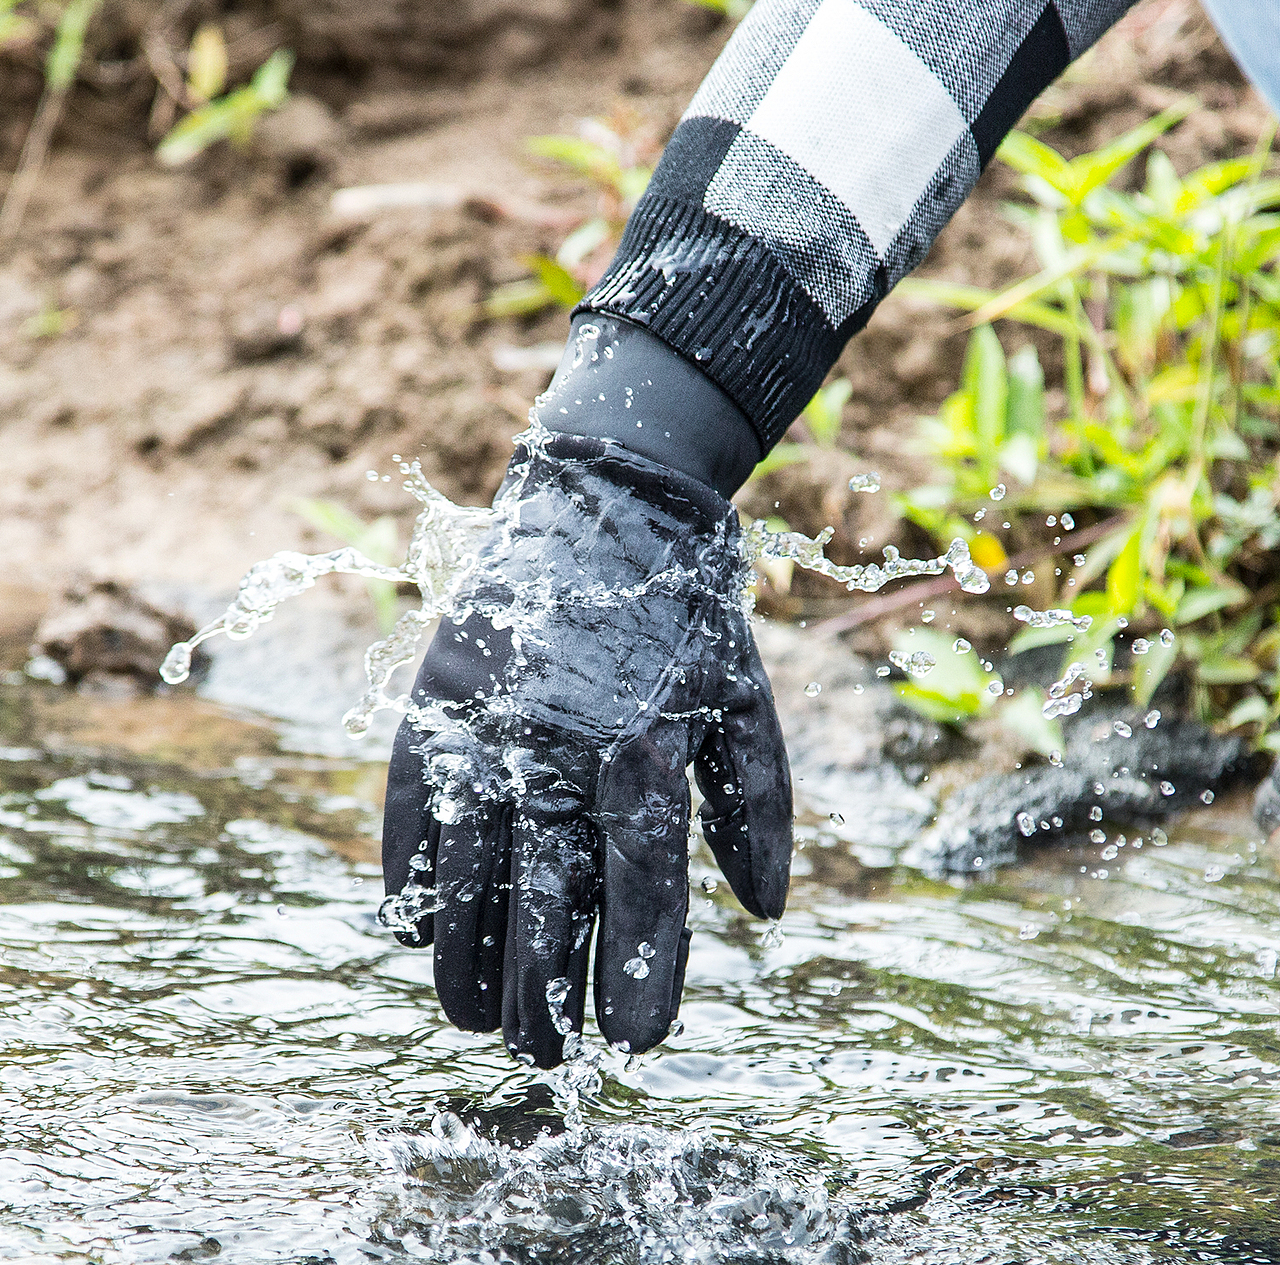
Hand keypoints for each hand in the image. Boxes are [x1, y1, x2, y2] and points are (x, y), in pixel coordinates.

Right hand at [379, 430, 791, 1067]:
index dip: (638, 969)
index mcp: (645, 744)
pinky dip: (410, 875)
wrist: (604, 496)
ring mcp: (489, 719)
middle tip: (547, 1056)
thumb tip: (762, 915)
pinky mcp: (438, 697)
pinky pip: (413, 807)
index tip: (636, 1043)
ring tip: (474, 1018)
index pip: (641, 885)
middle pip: (546, 895)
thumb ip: (759, 806)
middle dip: (546, 990)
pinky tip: (410, 930)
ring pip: (469, 866)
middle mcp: (559, 741)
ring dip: (467, 955)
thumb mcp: (744, 698)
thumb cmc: (685, 610)